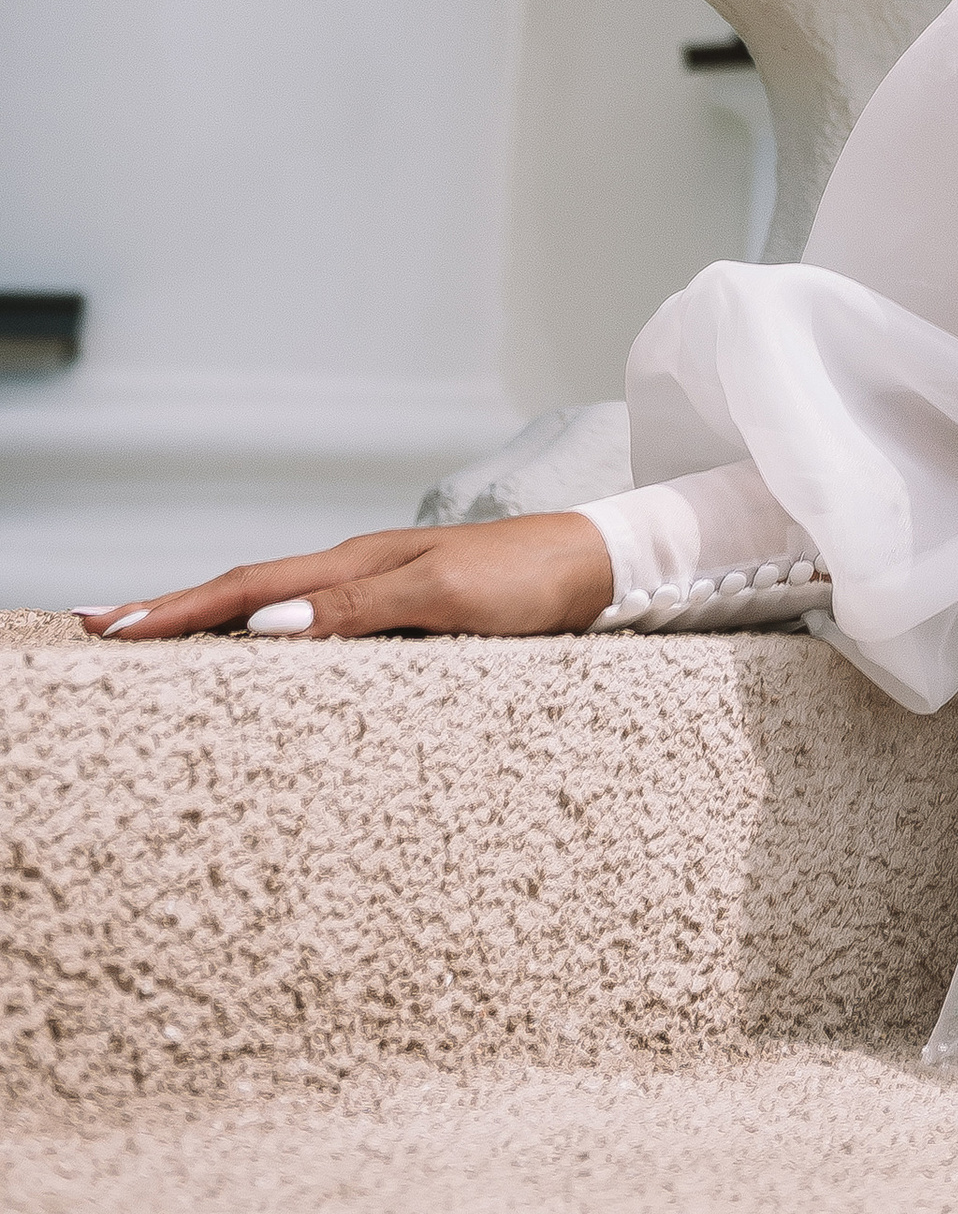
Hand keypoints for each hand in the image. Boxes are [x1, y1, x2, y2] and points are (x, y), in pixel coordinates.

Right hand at [79, 513, 614, 641]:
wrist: (601, 566)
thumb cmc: (530, 580)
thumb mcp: (445, 597)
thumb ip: (360, 612)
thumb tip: (267, 629)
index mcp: (359, 563)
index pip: (248, 590)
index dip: (177, 612)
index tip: (106, 627)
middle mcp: (360, 571)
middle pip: (248, 591)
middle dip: (173, 611)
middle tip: (99, 629)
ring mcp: (382, 588)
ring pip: (279, 605)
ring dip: (215, 621)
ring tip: (156, 640)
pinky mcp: (409, 610)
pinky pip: (319, 622)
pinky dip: (270, 632)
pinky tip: (259, 649)